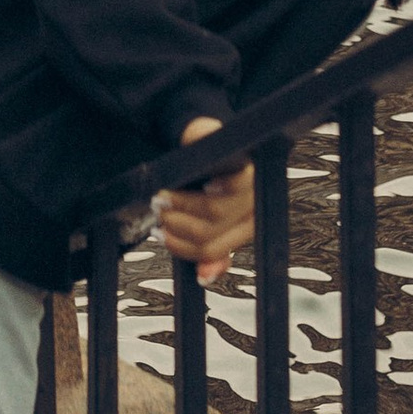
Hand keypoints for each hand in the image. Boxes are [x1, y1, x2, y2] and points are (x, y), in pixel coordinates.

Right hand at [157, 117, 252, 287]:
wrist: (209, 135)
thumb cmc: (205, 176)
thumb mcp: (206, 215)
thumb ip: (208, 247)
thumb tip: (204, 277)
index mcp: (245, 226)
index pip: (212, 251)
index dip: (184, 248)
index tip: (162, 235)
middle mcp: (253, 210)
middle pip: (208, 234)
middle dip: (176, 224)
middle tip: (158, 211)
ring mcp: (253, 188)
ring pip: (214, 213)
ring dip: (181, 205)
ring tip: (165, 197)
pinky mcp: (249, 165)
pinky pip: (229, 183)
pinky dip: (211, 186)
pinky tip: (200, 183)